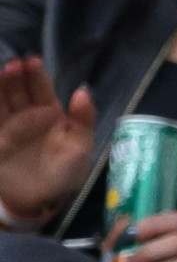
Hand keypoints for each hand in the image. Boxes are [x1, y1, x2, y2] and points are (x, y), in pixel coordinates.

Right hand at [0, 56, 93, 216]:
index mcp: (50, 112)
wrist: (38, 199)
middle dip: (17, 76)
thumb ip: (83, 121)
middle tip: (16, 65)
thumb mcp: (80, 149)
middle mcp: (27, 113)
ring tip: (3, 71)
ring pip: (3, 99)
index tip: (33, 62)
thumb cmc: (64, 173)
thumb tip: (83, 90)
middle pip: (19, 88)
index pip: (42, 88)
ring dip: (1, 85)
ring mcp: (9, 123)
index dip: (37, 75)